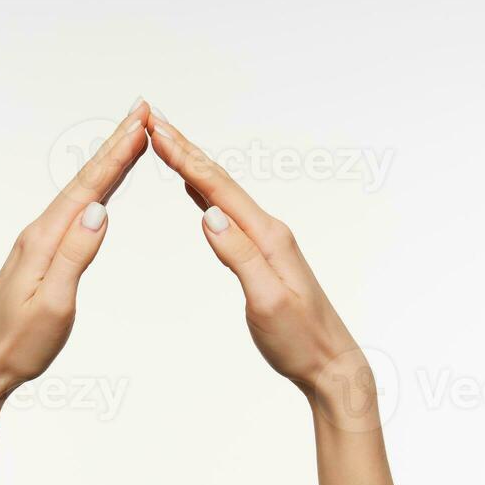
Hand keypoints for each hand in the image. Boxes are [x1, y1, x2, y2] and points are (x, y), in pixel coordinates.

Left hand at [0, 101, 150, 411]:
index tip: (140, 121)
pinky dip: (93, 192)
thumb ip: (75, 256)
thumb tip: (99, 211)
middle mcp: (39, 234)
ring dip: (106, 165)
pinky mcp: (39, 257)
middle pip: (85, 181)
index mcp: (45, 240)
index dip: (117, 153)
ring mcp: (38, 244)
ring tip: (129, 139)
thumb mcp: (53, 304)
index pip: (89, 187)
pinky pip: (73, 213)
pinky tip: (100, 191)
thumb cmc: (18, 344)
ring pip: (80, 194)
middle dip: (115, 146)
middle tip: (142, 112)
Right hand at [146, 111, 378, 425]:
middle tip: (154, 120)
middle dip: (185, 150)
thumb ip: (240, 257)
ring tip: (169, 144)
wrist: (330, 364)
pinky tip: (197, 190)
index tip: (156, 130)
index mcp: (268, 237)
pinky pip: (229, 214)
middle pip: (220, 181)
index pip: (218, 189)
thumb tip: (210, 216)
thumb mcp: (266, 301)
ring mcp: (267, 243)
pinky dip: (206, 194)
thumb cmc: (300, 339)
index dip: (185, 158)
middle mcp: (269, 232)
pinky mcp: (264, 257)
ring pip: (222, 194)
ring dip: (194, 167)